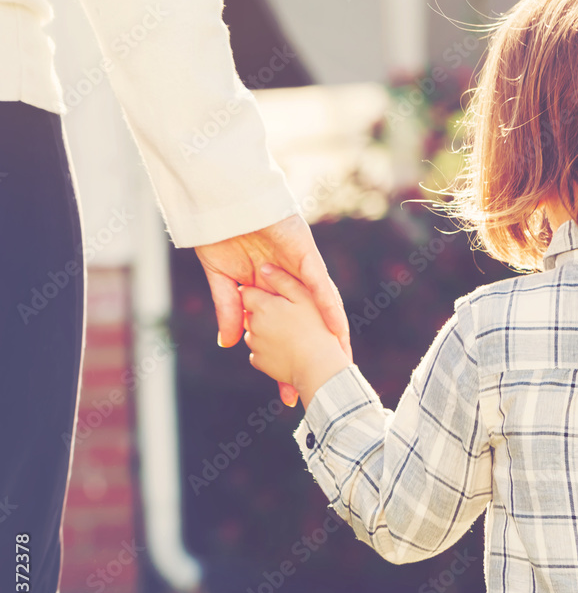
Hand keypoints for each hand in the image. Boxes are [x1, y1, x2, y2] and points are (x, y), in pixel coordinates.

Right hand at [193, 214, 350, 405]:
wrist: (220, 201)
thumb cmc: (219, 233)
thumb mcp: (223, 280)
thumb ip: (231, 310)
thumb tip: (230, 344)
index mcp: (273, 289)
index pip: (286, 329)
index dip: (286, 359)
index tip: (287, 390)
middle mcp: (292, 282)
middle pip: (309, 323)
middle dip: (315, 353)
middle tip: (324, 385)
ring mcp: (300, 267)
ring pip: (322, 306)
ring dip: (332, 333)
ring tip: (342, 359)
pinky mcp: (304, 253)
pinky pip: (319, 282)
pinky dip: (327, 305)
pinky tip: (335, 326)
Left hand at [241, 265, 351, 408]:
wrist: (319, 369)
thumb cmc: (317, 329)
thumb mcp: (306, 297)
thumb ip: (283, 280)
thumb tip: (265, 268)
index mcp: (263, 305)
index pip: (247, 292)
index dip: (261, 293)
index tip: (276, 297)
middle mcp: (253, 324)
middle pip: (250, 312)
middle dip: (263, 312)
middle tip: (288, 316)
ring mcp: (255, 345)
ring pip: (254, 332)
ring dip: (267, 331)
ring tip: (292, 334)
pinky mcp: (259, 363)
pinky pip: (259, 351)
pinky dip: (270, 350)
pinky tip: (288, 349)